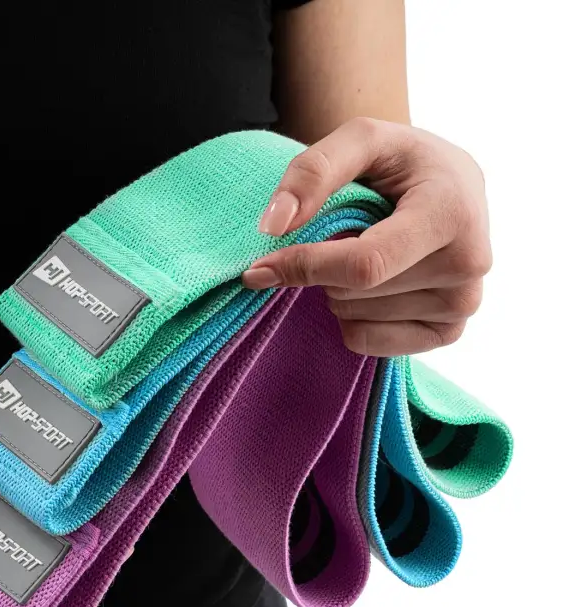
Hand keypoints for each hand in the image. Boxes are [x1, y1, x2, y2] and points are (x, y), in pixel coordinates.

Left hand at [243, 117, 492, 356]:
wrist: (448, 182)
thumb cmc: (400, 159)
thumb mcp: (360, 139)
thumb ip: (312, 171)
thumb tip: (273, 227)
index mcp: (452, 212)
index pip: (365, 264)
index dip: (304, 268)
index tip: (259, 267)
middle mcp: (469, 263)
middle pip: (354, 292)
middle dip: (323, 269)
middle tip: (343, 234)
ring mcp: (462, 303)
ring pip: (357, 318)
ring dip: (338, 290)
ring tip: (366, 251)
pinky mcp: (449, 330)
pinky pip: (370, 344)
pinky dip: (351, 319)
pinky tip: (370, 286)